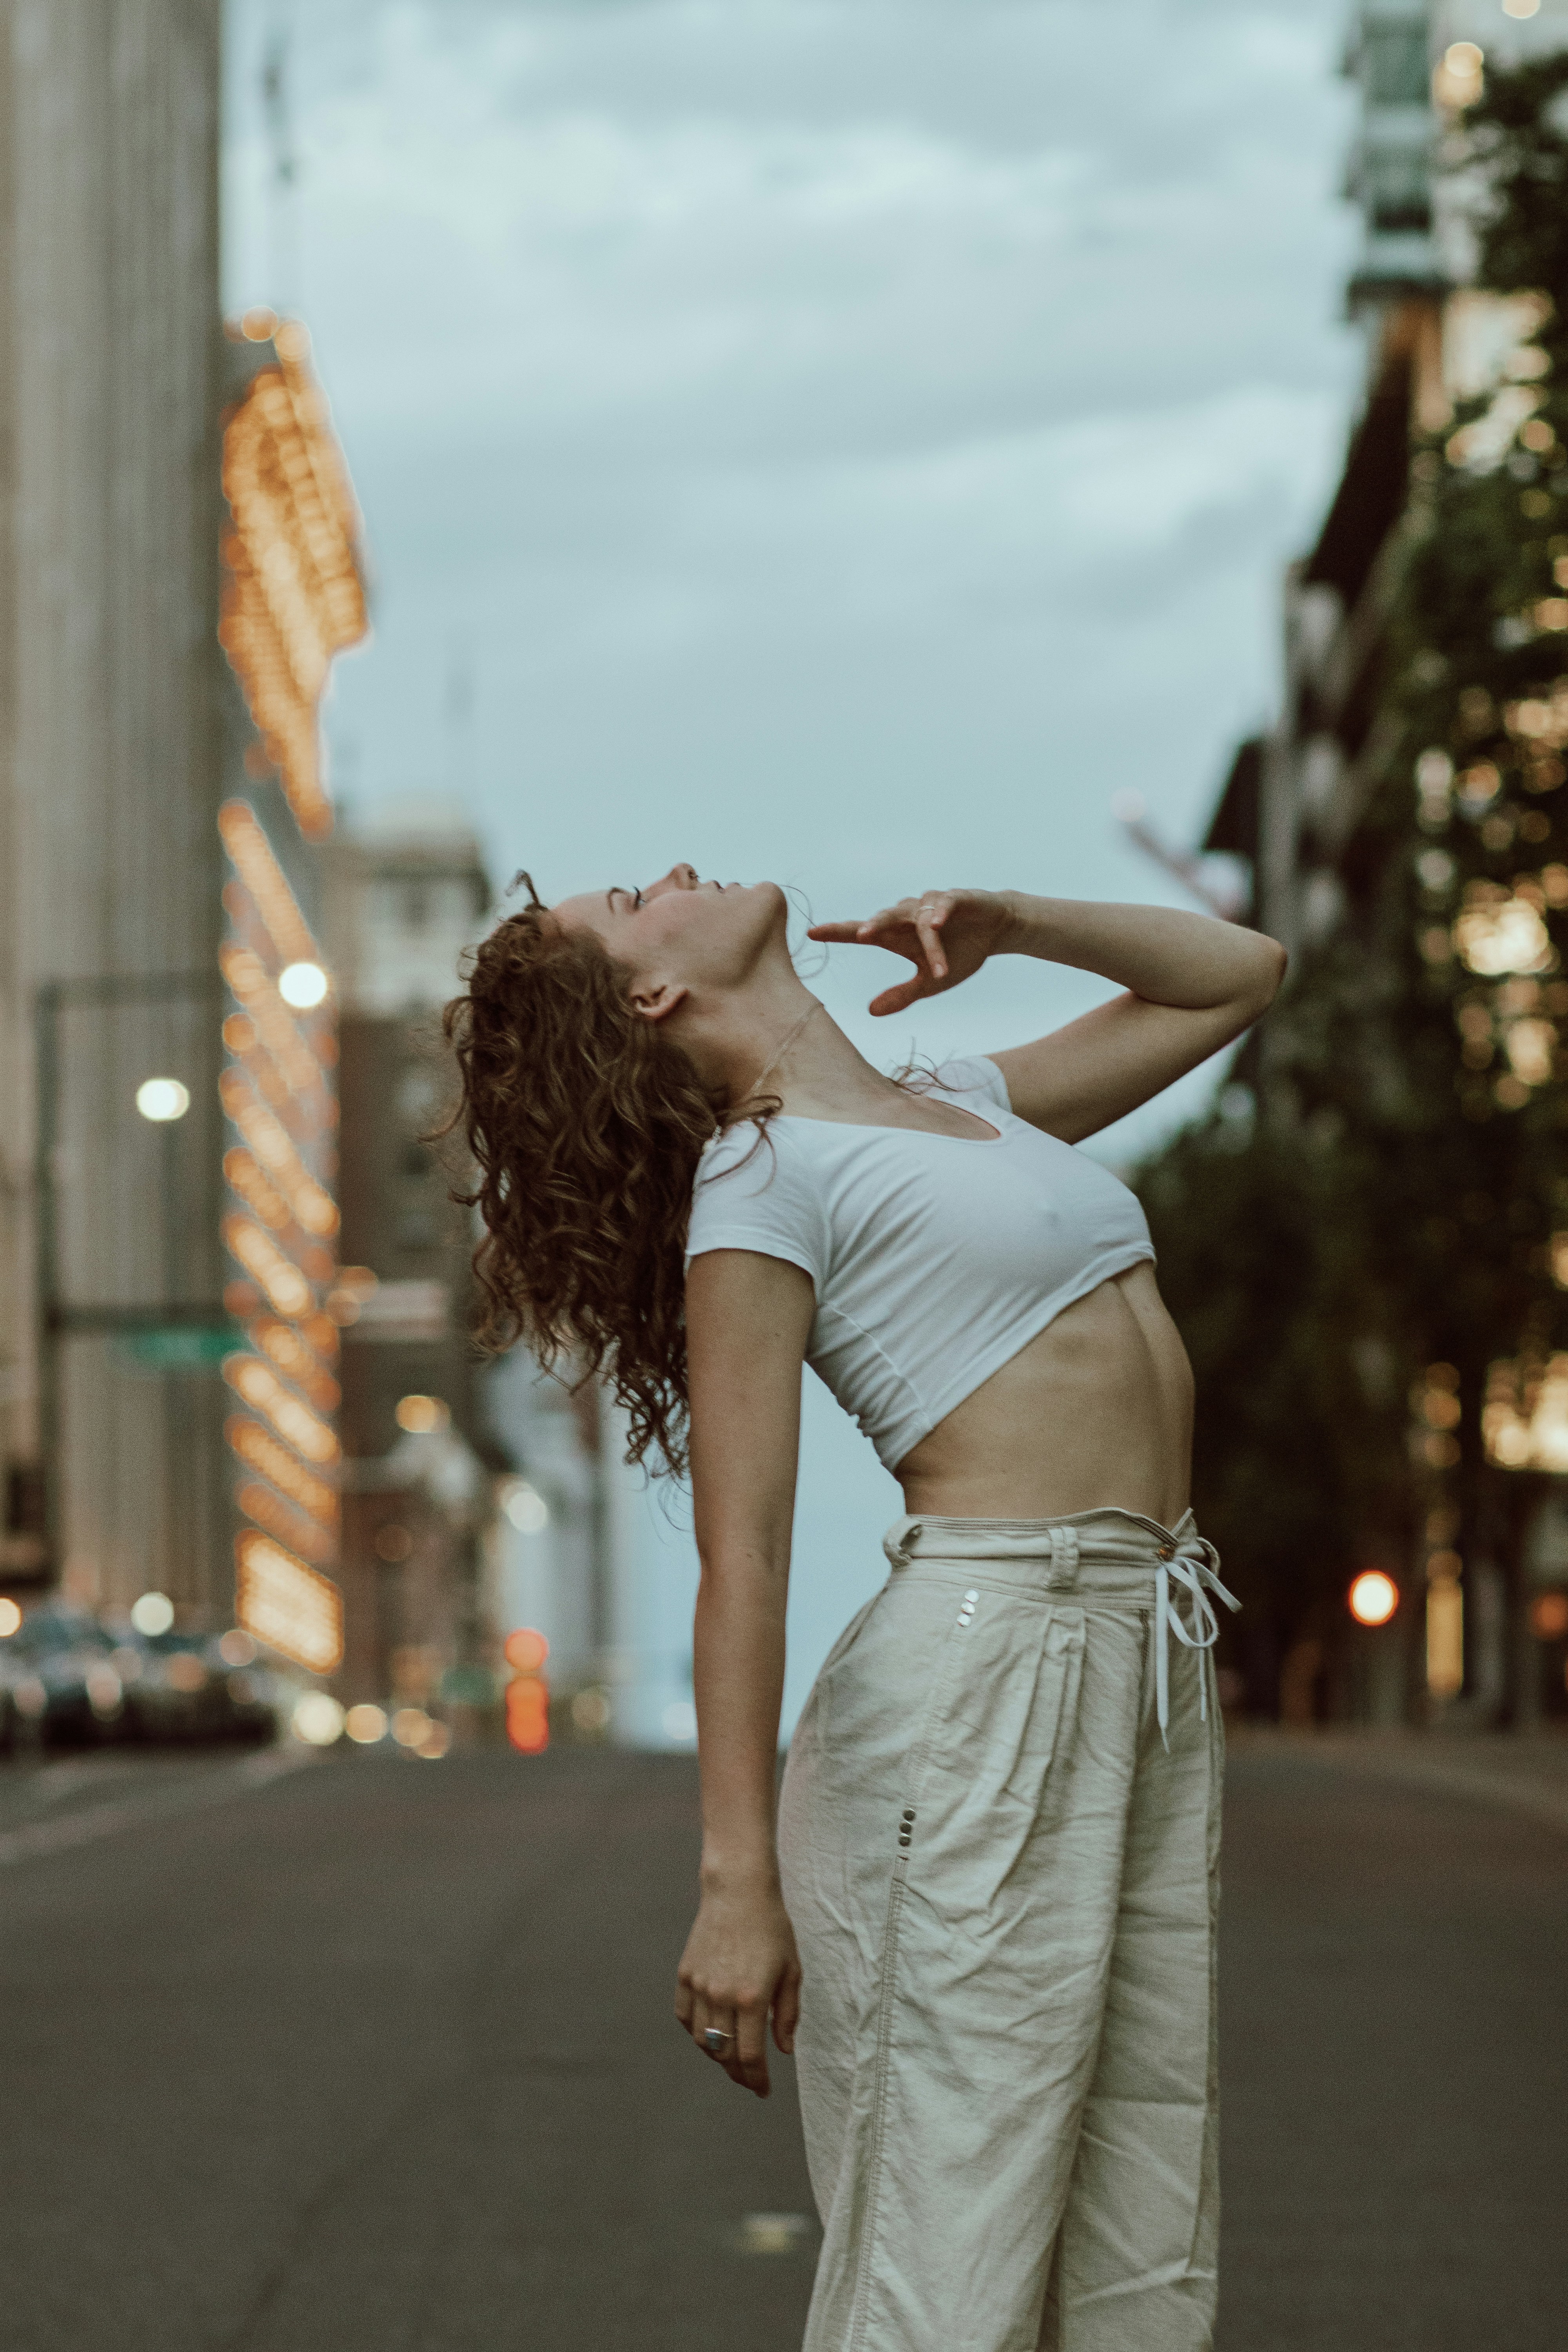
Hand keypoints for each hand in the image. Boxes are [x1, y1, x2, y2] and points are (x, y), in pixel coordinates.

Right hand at [675, 1878, 801, 2097]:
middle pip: (724, 2054)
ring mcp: (699, 1985)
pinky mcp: (685, 1975)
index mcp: (752, 1997)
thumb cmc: (772, 1929)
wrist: (739, 1892)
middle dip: (738, 2074)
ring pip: (702, 2040)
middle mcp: (721, 1995)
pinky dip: (695, 2032)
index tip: (763, 2089)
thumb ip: (787, 2014)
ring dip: (717, 2056)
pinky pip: (684, 2017)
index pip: (750, 2056)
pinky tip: (709, 2032)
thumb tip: (783, 2049)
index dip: (756, 2080)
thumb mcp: (791, 1971)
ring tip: (731, 2058)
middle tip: (749, 2079)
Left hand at [807, 889, 1016, 1016]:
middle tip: (861, 935)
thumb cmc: (959, 952)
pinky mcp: (956, 898)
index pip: (862, 932)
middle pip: (884, 918)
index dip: (837, 932)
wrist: (996, 930)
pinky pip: (944, 904)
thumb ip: (902, 995)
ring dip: (930, 942)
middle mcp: (908, 916)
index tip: (811, 933)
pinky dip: (941, 913)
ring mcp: (931, 905)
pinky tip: (938, 924)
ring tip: (936, 960)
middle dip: (872, 925)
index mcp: (897, 935)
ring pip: (921, 920)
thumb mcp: (931, 983)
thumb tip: (870, 1011)